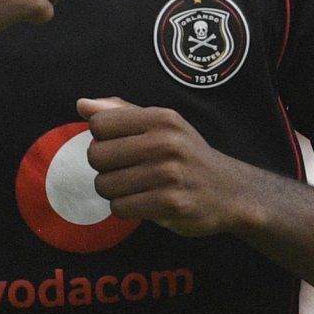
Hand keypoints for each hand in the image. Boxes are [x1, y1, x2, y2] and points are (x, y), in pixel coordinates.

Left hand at [77, 98, 248, 237]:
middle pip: (96, 156)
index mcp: (161, 118)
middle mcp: (165, 143)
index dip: (102, 139)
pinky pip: (120, 208)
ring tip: (137, 189)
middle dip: (105, 168)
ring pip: (105, 185)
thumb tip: (82, 104)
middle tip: (127, 172)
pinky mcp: (170, 204)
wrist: (230, 191)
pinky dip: (127, 209)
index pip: (99, 124)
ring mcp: (168, 174)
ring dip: (115, 192)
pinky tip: (145, 203)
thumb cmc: (188, 156)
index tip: (121, 148)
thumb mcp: (164, 125)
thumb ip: (122, 113)